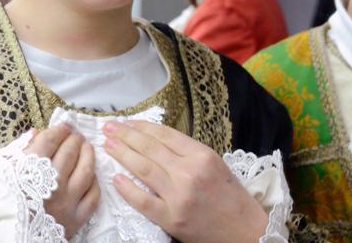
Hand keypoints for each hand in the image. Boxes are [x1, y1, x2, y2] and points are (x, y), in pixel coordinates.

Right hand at [25, 124, 99, 238]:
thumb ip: (17, 150)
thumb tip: (37, 133)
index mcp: (29, 170)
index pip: (50, 141)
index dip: (60, 130)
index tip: (65, 125)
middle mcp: (51, 184)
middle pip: (70, 153)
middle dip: (74, 139)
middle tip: (76, 135)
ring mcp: (66, 203)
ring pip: (85, 172)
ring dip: (88, 155)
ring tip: (87, 147)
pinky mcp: (74, 220)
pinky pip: (92, 197)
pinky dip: (94, 182)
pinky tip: (92, 175)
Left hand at [103, 121, 268, 242]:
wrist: (244, 229)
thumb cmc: (230, 195)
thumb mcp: (215, 164)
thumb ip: (188, 152)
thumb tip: (155, 141)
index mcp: (202, 155)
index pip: (165, 135)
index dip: (142, 127)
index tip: (127, 122)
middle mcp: (189, 172)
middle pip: (150, 148)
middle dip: (126, 135)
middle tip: (109, 128)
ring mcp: (179, 196)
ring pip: (144, 169)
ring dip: (123, 155)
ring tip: (108, 145)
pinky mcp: (172, 218)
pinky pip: (143, 201)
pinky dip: (128, 189)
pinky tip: (116, 179)